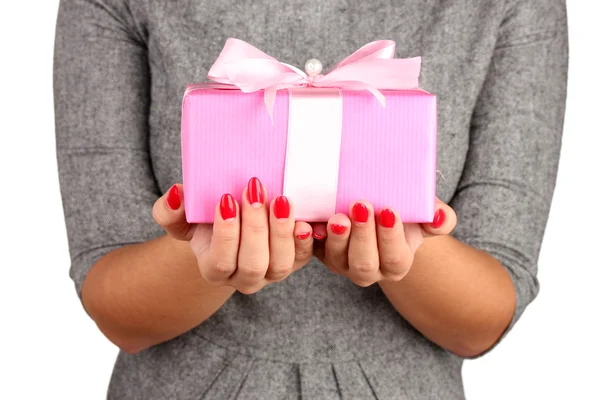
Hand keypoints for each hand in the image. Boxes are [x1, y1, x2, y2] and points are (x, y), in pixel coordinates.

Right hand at [152, 178, 313, 293]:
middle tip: (255, 191)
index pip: (221, 260)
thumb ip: (169, 211)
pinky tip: (305, 220)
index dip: (226, 233)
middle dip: (255, 227)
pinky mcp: (294, 261)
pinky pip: (304, 258)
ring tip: (281, 200)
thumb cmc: (205, 221)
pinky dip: (306, 241)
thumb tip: (176, 195)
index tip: (227, 199)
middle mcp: (244, 278)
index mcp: (214, 270)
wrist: (231, 227)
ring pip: (280, 264)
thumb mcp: (182, 217)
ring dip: (281, 232)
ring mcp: (271, 273)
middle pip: (253, 264)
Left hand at [312, 198, 456, 285]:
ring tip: (337, 216)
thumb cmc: (404, 214)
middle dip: (362, 236)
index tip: (388, 210)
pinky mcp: (318, 252)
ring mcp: (341, 262)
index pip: (395, 257)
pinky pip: (310, 252)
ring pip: (337, 259)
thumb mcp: (424, 214)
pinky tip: (308, 223)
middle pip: (364, 263)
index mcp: (396, 264)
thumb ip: (440, 218)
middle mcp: (368, 269)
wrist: (376, 212)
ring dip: (336, 239)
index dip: (391, 236)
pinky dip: (307, 240)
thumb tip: (439, 217)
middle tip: (360, 205)